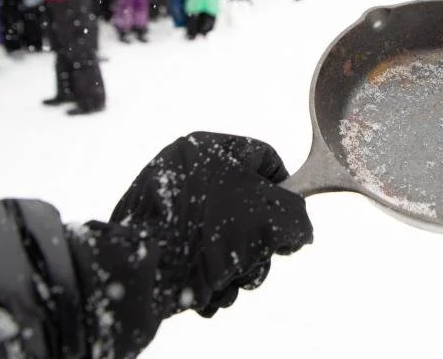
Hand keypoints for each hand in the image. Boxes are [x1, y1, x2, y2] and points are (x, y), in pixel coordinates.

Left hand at [109, 133, 312, 317]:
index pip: (264, 158)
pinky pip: (198, 259)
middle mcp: (186, 173)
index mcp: (209, 149)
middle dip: (259, 243)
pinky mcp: (157, 244)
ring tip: (229, 282)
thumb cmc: (210, 228)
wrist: (143, 270)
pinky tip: (209, 292)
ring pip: (225, 240)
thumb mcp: (274, 216)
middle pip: (247, 207)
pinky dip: (210, 280)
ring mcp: (168, 210)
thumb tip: (297, 233)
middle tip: (256, 260)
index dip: (286, 188)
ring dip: (238, 269)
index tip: (290, 219)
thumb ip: (299, 219)